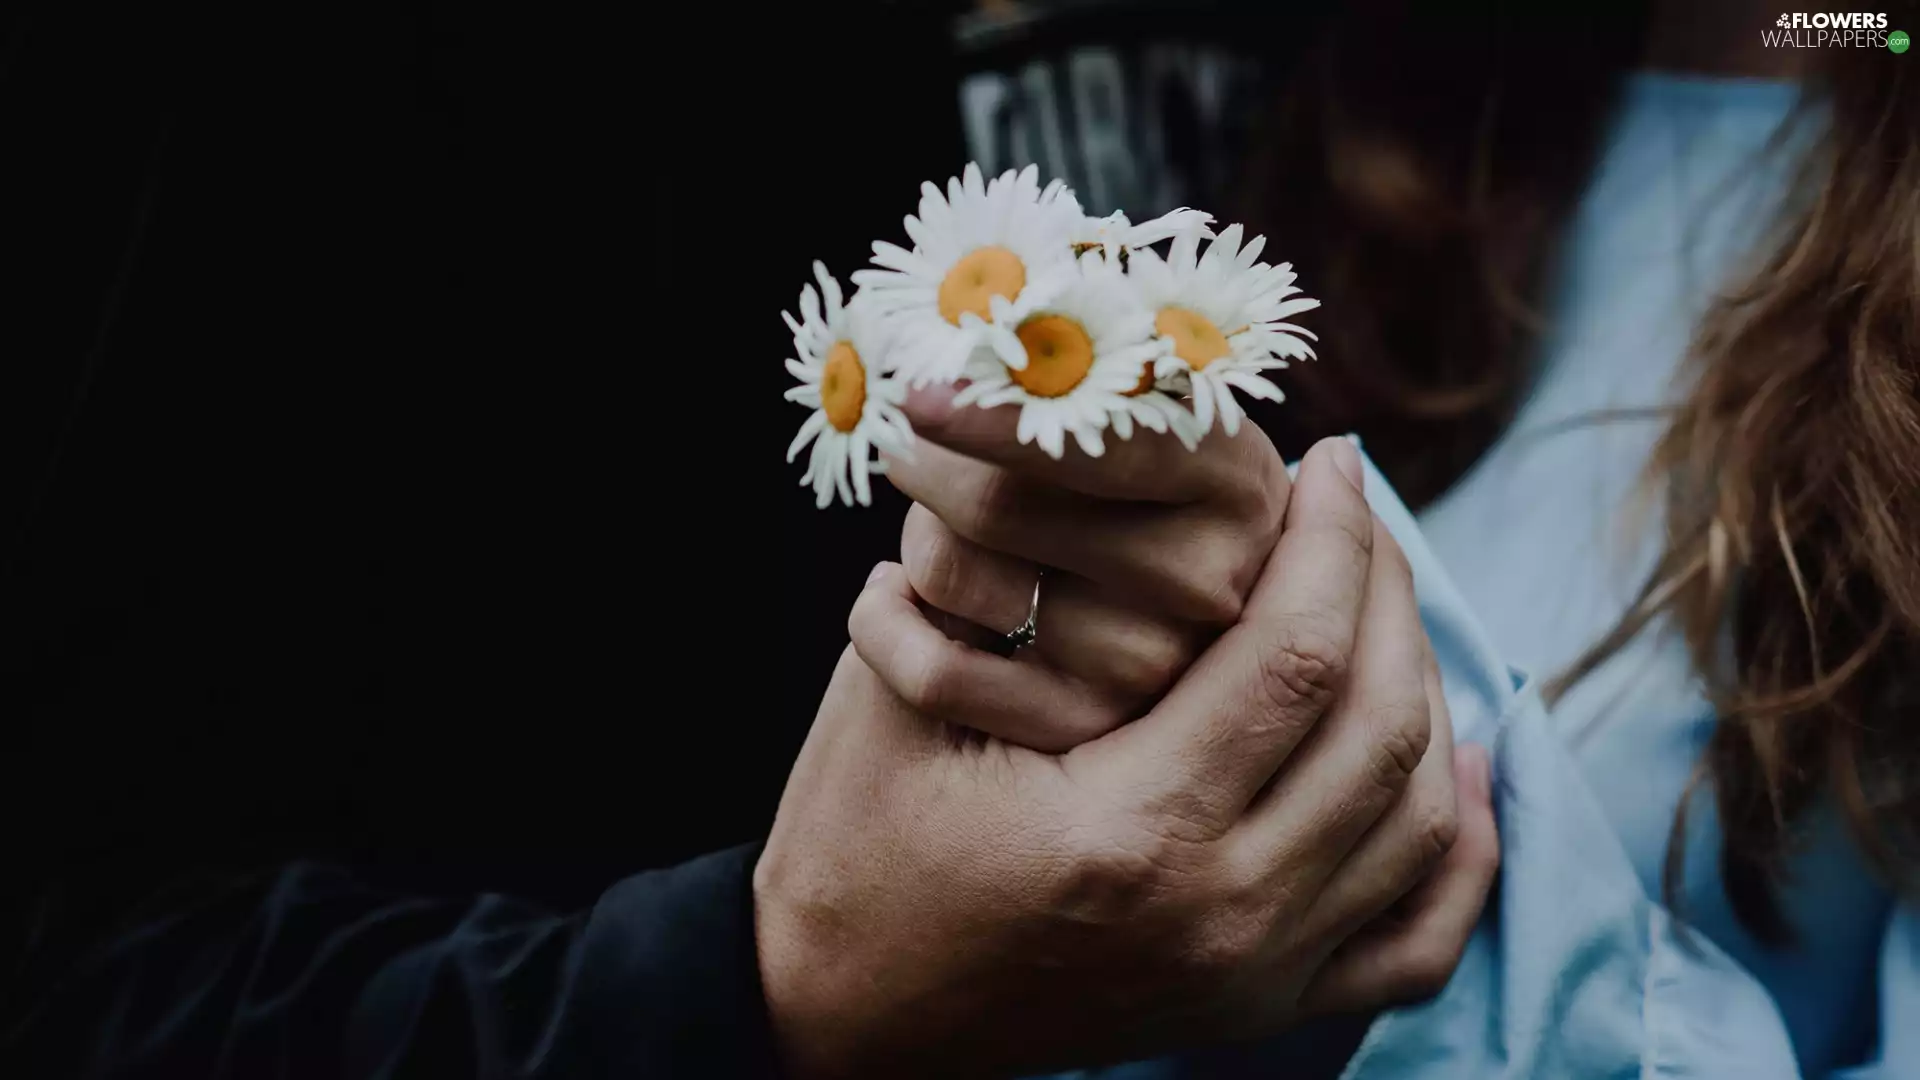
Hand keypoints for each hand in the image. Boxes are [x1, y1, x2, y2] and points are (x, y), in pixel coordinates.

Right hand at [755, 443, 1498, 1077]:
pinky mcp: (1257, 1009)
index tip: (1332, 462)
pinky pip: (1416, 937)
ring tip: (1384, 603)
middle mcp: (1217, 916)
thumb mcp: (902, 696)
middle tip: (1359, 515)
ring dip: (1425, 690)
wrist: (842, 1006)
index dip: (1332, 539)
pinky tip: (1464, 767)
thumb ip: (1005, 586)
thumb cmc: (858, 839)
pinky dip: (1461, 847)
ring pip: (1417, 815)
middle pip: (1380, 725)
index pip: (1295, 655)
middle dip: (1388, 591)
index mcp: (1128, 833)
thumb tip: (1123, 463)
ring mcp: (1250, 976)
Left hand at [883, 386, 1290, 746]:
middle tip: (911, 440)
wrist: (1163, 580)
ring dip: (917, 536)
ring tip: (944, 525)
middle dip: (925, 460)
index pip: (1102, 443)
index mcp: (1233, 478)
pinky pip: (931, 670)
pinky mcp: (1082, 732)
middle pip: (996, 505)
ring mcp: (1152, 668)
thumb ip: (1064, 379)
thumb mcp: (1133, 400)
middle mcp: (1210, 581)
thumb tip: (945, 369)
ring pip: (951, 572)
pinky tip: (896, 595)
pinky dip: (884, 621)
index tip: (913, 393)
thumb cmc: (1125, 458)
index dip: (997, 414)